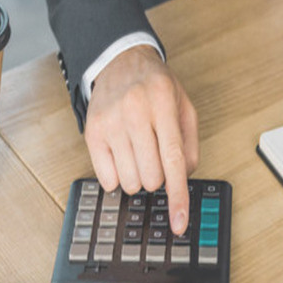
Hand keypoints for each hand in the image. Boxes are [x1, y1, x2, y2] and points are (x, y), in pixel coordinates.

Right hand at [84, 45, 198, 234]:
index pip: (173, 161)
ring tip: (139, 152)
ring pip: (130, 181)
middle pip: (151, 177)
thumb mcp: (184, 106)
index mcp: (162, 104)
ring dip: (139, 176)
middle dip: (158, 176)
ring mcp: (110, 123)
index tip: (179, 222)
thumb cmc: (155, 86)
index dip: (178, 196)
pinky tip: (122, 155)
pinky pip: (107, 179)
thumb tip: (182, 180)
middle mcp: (134, 112)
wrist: (119, 61)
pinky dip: (119, 175)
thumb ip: (190, 145)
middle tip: (156, 156)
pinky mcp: (92, 133)